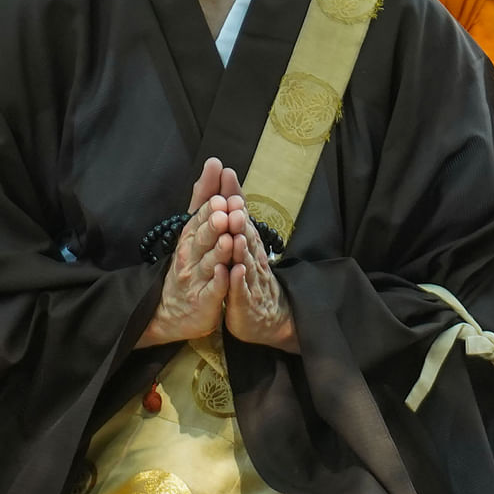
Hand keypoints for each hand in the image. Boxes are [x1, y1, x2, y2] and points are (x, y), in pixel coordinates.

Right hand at [138, 158, 232, 347]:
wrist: (171, 312)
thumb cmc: (189, 264)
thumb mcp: (194, 228)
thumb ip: (205, 197)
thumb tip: (214, 163)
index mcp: (190, 237)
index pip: (200, 219)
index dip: (212, 209)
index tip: (223, 197)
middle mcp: (190, 256)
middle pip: (202, 239)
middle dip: (214, 225)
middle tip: (226, 212)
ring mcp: (196, 279)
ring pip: (209, 263)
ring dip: (219, 251)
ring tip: (229, 239)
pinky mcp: (204, 301)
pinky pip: (212, 291)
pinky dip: (220, 283)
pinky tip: (228, 274)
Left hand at [219, 167, 297, 351]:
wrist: (265, 318)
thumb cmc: (250, 278)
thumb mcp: (242, 248)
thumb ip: (236, 222)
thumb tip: (231, 192)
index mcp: (248, 244)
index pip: (241, 217)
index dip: (235, 198)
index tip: (227, 176)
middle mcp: (253, 258)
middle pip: (246, 236)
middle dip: (239, 219)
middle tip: (233, 202)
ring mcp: (251, 280)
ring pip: (246, 261)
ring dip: (241, 248)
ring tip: (235, 233)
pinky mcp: (246, 302)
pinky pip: (242, 290)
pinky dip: (239, 281)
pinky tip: (236, 271)